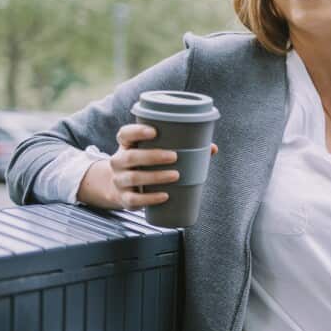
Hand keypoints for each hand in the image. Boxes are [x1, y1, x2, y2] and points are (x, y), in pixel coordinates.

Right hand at [77, 124, 217, 209]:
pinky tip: (165, 196)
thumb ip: (182, 148)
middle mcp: (119, 162)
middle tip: (175, 156)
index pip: (125, 134)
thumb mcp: (155, 153)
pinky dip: (150, 199)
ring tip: (176, 175)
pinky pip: (134, 199)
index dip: (137, 131)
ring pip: (133, 178)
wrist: (121, 188)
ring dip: (155, 177)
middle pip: (130, 157)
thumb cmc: (145, 165)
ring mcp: (119, 181)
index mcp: (127, 146)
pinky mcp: (124, 198)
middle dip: (152, 156)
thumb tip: (212, 148)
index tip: (154, 131)